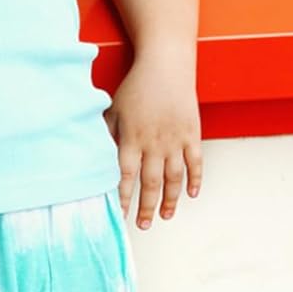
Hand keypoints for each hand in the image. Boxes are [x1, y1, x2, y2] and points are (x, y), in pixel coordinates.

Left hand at [103, 50, 202, 228]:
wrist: (166, 65)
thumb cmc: (136, 87)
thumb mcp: (113, 110)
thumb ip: (107, 135)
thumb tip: (96, 159)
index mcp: (131, 138)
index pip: (124, 175)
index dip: (121, 197)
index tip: (118, 214)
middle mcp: (154, 143)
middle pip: (150, 183)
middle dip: (146, 207)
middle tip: (143, 225)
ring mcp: (175, 139)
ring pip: (174, 178)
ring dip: (170, 200)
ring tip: (165, 216)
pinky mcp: (192, 134)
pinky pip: (196, 162)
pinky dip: (195, 180)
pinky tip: (191, 195)